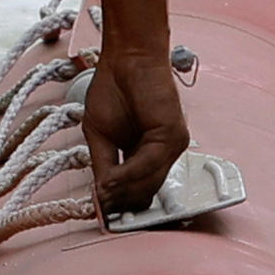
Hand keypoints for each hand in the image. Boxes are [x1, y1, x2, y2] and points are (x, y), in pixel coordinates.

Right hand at [86, 37, 191, 212]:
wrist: (127, 58)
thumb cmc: (114, 89)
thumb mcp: (99, 135)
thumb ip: (104, 164)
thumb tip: (102, 193)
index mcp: (146, 154)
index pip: (139, 189)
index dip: (122, 203)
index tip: (106, 215)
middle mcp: (162, 153)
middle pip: (145, 192)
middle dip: (122, 203)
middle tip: (104, 212)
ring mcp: (171, 146)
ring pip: (148, 183)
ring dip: (123, 192)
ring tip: (104, 197)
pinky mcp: (174, 135)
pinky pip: (150, 164)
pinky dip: (128, 175)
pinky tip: (111, 179)